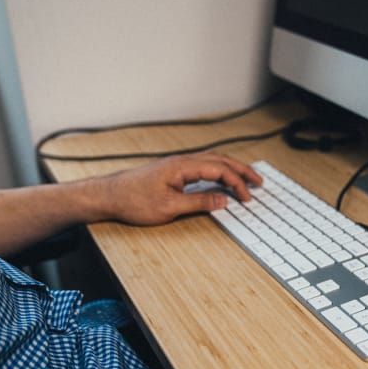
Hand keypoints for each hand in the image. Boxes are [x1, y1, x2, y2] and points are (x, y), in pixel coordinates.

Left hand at [94, 153, 262, 225]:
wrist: (108, 195)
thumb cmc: (133, 200)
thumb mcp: (169, 207)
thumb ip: (199, 203)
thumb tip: (223, 201)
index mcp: (183, 166)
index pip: (219, 170)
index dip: (237, 183)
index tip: (247, 197)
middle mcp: (182, 161)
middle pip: (220, 161)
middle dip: (242, 170)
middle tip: (259, 182)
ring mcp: (178, 165)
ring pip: (212, 161)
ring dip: (232, 169)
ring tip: (247, 179)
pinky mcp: (173, 171)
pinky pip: (203, 167)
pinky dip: (219, 171)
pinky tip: (222, 180)